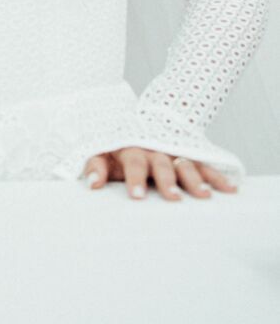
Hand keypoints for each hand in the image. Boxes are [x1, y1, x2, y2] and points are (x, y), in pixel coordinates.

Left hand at [83, 147, 238, 199]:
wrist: (140, 126)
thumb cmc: (119, 150)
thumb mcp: (102, 153)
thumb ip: (95, 167)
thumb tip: (92, 185)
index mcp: (133, 148)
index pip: (133, 162)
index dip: (135, 178)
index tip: (137, 196)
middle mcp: (156, 150)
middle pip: (162, 164)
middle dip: (167, 181)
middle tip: (173, 197)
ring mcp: (175, 153)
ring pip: (186, 165)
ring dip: (194, 179)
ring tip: (203, 196)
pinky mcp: (191, 157)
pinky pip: (206, 166)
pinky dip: (217, 177)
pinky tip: (230, 190)